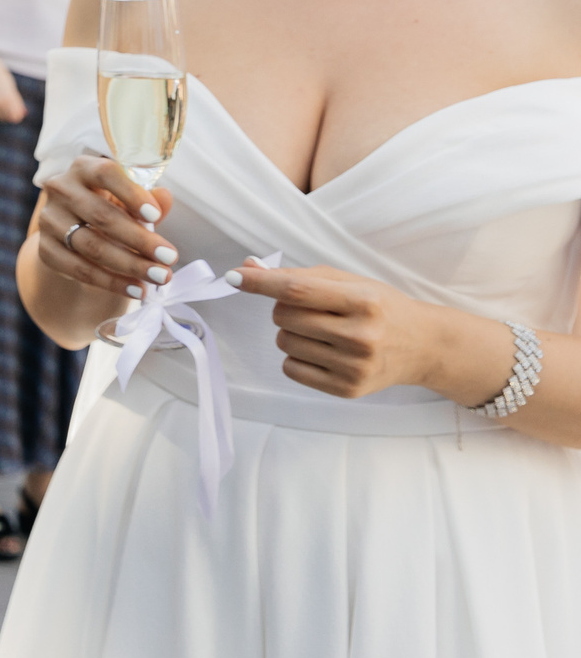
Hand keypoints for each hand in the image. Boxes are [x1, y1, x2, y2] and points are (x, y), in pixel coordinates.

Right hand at [33, 156, 175, 303]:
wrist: (74, 229)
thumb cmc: (111, 206)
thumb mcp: (130, 199)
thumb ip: (148, 200)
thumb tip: (165, 198)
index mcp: (84, 168)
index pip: (105, 174)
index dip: (131, 194)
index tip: (156, 216)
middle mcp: (60, 189)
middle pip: (100, 216)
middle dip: (140, 240)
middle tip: (170, 258)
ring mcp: (49, 220)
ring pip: (91, 246)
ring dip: (130, 265)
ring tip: (160, 277)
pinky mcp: (45, 249)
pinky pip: (79, 269)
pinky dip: (111, 282)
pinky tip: (137, 289)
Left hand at [230, 262, 454, 401]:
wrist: (423, 346)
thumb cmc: (380, 307)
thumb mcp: (349, 282)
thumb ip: (298, 276)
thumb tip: (247, 268)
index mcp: (364, 301)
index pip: (298, 290)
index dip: (261, 283)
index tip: (234, 277)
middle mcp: (360, 335)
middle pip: (284, 317)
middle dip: (286, 310)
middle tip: (313, 311)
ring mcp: (354, 366)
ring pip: (284, 343)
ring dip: (293, 333)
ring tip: (324, 331)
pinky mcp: (347, 389)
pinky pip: (291, 369)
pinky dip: (297, 357)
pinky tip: (324, 352)